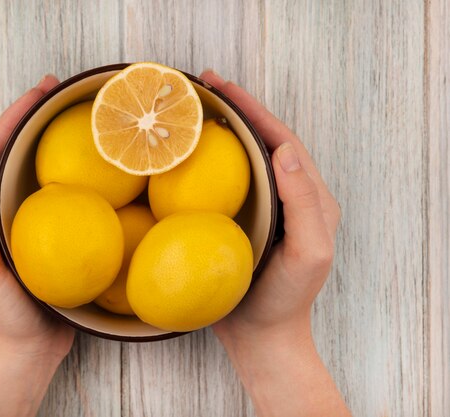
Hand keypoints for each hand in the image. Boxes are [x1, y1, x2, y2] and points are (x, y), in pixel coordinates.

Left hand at [0, 76, 73, 416]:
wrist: (25, 349)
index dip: (13, 118)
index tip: (39, 93)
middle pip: (16, 152)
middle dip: (35, 118)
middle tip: (61, 92)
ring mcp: (26, 221)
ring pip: (40, 170)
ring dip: (55, 141)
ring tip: (81, 118)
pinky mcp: (50, 236)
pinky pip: (64, 196)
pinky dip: (77, 175)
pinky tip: (99, 169)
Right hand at [201, 70, 349, 416]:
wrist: (263, 336)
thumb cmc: (286, 299)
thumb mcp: (309, 254)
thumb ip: (305, 204)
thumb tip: (285, 150)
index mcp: (308, 196)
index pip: (281, 139)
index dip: (252, 109)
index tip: (221, 87)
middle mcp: (288, 194)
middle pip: (261, 138)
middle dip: (234, 108)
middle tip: (201, 85)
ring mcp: (263, 206)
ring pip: (243, 155)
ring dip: (220, 127)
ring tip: (192, 108)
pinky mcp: (241, 219)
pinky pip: (226, 179)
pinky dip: (209, 158)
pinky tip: (185, 153)